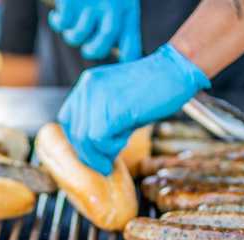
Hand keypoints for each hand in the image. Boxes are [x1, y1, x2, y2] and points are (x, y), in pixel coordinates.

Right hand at [49, 0, 140, 61]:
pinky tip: (58, 15)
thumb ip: (120, 21)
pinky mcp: (72, 0)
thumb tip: (113, 51)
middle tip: (88, 47)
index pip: (131, 50)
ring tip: (71, 27)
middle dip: (91, 51)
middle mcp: (113, 10)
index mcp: (128, 12)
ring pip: (78, 37)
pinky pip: (63, 23)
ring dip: (71, 36)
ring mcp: (91, 4)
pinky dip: (58, 23)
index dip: (123, 64)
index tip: (114, 71)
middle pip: (101, 48)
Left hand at [58, 43, 210, 174]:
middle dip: (90, 154)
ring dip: (102, 152)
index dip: (80, 141)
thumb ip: (105, 120)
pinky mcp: (114, 108)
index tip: (94, 154)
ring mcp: (99, 96)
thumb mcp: (121, 103)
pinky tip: (127, 138)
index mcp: (88, 84)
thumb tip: (97, 150)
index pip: (68, 120)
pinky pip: (99, 139)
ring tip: (121, 146)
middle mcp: (88, 88)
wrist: (176, 72)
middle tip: (106, 164)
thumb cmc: (155, 89)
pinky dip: (111, 147)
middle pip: (75, 132)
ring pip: (85, 139)